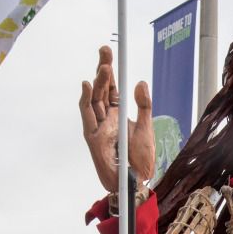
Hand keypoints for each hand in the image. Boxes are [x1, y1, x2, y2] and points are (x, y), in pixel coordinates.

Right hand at [80, 46, 154, 192]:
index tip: (111, 53)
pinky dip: (86, 100)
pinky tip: (87, 85)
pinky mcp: (93, 138)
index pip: (113, 88)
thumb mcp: (147, 128)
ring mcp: (98, 127)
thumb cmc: (140, 160)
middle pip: (102, 89)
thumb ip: (144, 106)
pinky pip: (87, 116)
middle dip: (103, 69)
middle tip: (105, 50)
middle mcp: (107, 118)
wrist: (135, 183)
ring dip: (98, 82)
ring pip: (95, 99)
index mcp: (119, 114)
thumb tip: (140, 82)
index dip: (111, 71)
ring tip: (104, 66)